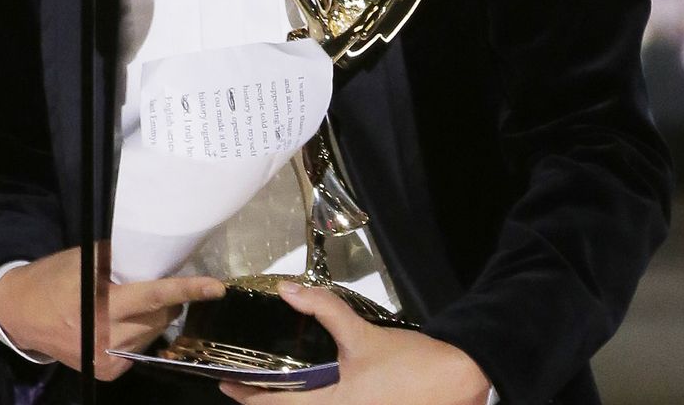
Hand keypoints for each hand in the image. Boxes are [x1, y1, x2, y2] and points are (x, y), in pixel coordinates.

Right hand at [0, 244, 226, 379]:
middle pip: (160, 317)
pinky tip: (121, 323)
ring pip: (152, 334)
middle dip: (166, 300)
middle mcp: (105, 337)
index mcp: (100, 305)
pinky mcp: (105, 372)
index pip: (154, 297)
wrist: (20, 314)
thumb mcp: (85, 260)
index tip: (216, 287)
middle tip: (154, 284)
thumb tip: (159, 253)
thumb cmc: (53, 279)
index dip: (187, 290)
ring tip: (131, 304)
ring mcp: (106, 360)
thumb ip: (121, 259)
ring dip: (153, 317)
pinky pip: (139, 349)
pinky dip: (139, 333)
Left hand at [221, 282, 490, 404]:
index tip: (226, 384)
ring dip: (288, 403)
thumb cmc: (411, 362)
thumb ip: (324, 310)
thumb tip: (289, 290)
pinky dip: (312, 403)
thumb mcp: (362, 335)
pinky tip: (309, 392)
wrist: (458, 379)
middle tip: (242, 385)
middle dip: (263, 402)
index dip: (247, 396)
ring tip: (269, 389)